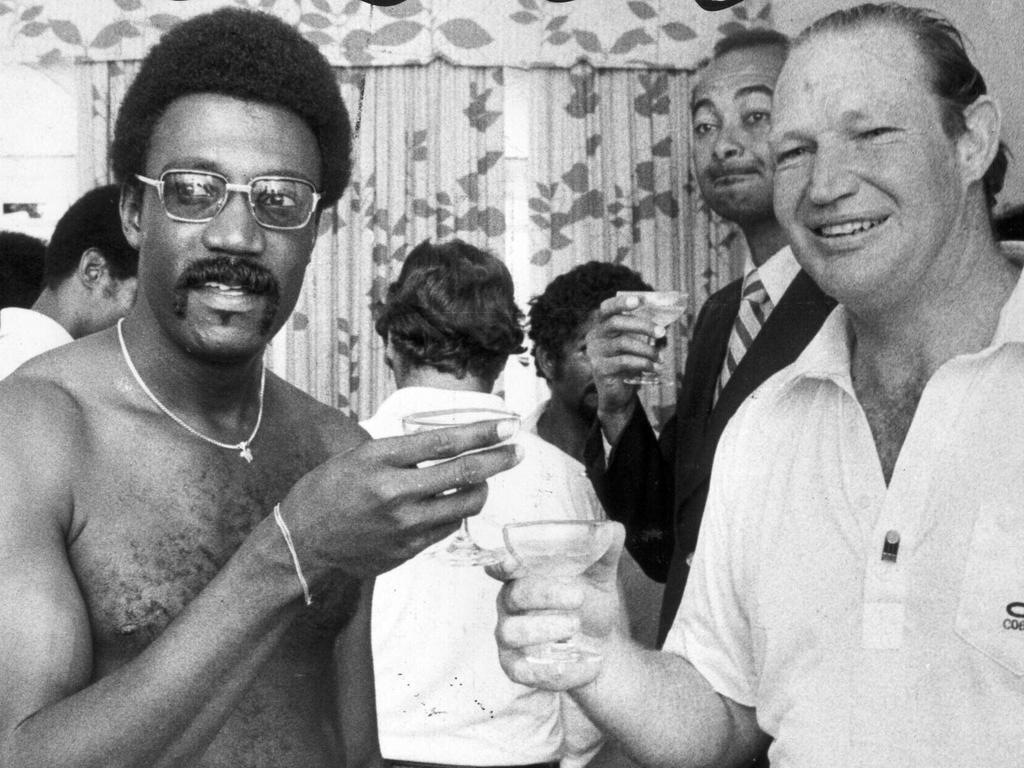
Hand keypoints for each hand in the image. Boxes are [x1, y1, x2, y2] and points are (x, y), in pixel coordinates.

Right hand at [280, 418, 522, 578]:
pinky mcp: (408, 550)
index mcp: (380, 460)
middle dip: (498, 459)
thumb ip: (401, 451)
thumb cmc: (327, 491)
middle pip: (464, 474)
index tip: (508, 425)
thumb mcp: (358, 456)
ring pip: (465, 504)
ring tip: (484, 478)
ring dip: (482, 488)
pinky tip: (453, 503)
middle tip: (518, 450)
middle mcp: (395, 493)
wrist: (302, 543)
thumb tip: (447, 443)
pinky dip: (456, 512)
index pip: (443, 443)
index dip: (481, 433)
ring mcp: (404, 526)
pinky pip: (448, 528)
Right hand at [488, 522, 625, 690]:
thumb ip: (605, 550)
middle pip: (513, 595)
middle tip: (578, 596)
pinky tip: (580, 661)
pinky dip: (552, 669)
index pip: (502, 565)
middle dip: (545, 594)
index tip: (511, 562)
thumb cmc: (591, 603)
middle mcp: (510, 604)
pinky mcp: (516, 667)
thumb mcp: (602, 575)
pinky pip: (522, 670)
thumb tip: (611, 529)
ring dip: (543, 629)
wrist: (601, 647)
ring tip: (576, 626)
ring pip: (511, 632)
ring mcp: (510, 636)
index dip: (502, 563)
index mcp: (524, 575)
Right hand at [586, 295, 661, 440]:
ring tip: (660, 358)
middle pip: (617, 322)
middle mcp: (594, 337)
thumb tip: (665, 320)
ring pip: (623, 343)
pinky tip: (654, 368)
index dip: (621, 302)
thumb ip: (641, 332)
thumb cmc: (628, 366)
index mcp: (601, 327)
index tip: (639, 300)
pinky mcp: (600, 369)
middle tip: (662, 332)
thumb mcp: (633, 346)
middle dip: (642, 325)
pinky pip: (624, 361)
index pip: (606, 308)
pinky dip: (643, 363)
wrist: (618, 396)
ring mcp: (595, 353)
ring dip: (647, 349)